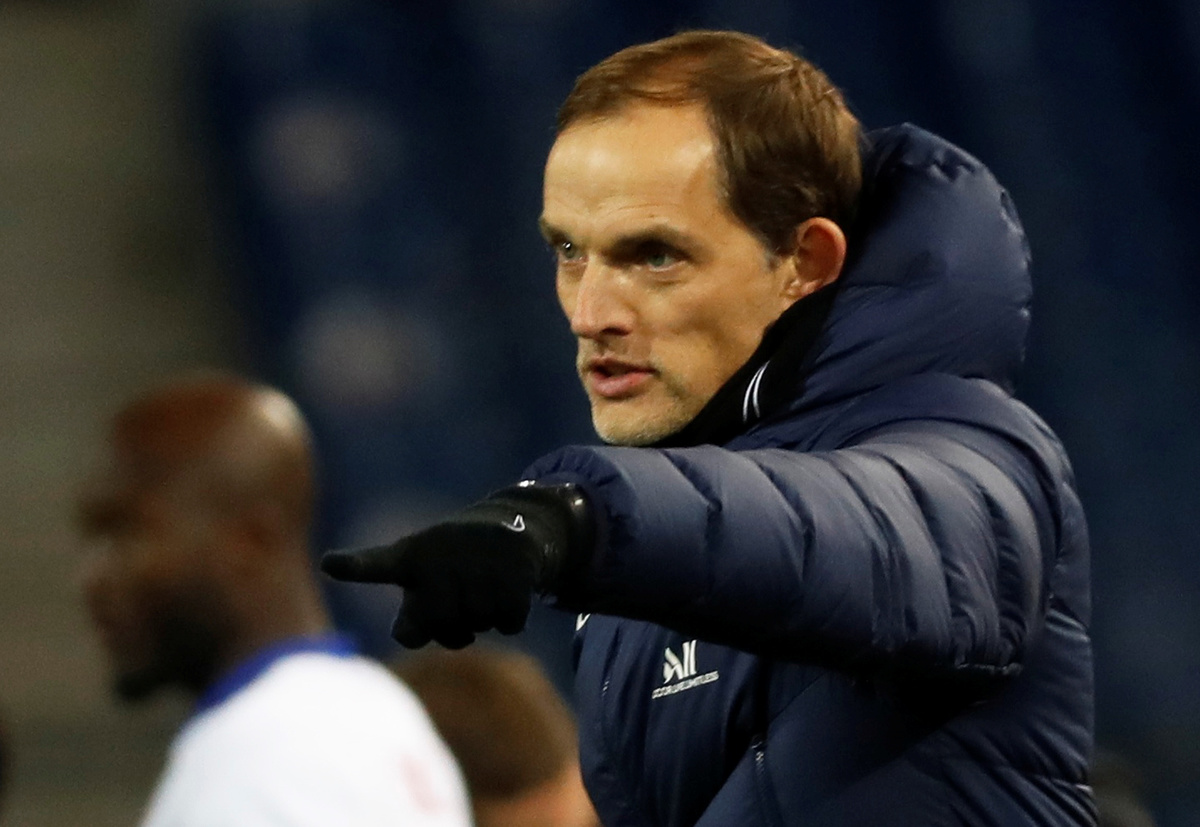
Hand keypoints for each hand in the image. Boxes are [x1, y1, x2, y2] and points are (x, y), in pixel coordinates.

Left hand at [321, 483, 591, 648]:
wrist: (507, 530)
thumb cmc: (449, 568)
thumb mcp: (423, 584)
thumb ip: (412, 622)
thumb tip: (412, 636)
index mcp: (408, 558)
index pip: (375, 565)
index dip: (354, 567)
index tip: (330, 564)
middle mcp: (439, 558)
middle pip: (441, 628)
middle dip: (451, 627)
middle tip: (456, 603)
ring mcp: (476, 563)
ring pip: (477, 627)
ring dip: (481, 619)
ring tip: (481, 587)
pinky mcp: (513, 572)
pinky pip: (508, 624)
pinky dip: (509, 616)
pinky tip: (508, 588)